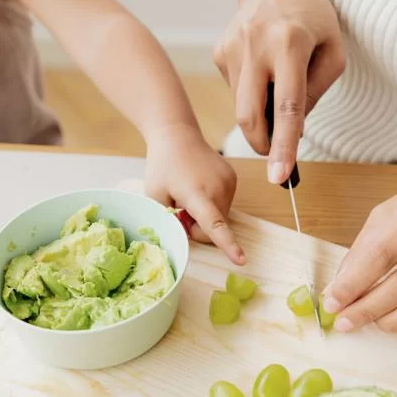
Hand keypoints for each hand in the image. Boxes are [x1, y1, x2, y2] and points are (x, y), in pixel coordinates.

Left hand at [145, 124, 245, 264]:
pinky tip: (199, 187)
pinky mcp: (233, 180)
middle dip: (196, 227)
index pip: (214, 224)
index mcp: (197, 194)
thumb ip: (167, 219)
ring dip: (204, 215)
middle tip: (179, 209)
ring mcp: (229, 184)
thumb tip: (185, 235)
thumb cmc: (162, 166)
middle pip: (213, 229)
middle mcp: (218, 189)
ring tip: (189, 194)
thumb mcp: (154, 195)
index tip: (242, 260)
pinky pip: (223, 205)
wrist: (178, 136)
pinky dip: (211, 204)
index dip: (228, 244)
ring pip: (220, 218)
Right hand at [214, 0, 343, 183]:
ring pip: (241, 106)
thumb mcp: (332, 52)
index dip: (283, 146)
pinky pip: (234, 90)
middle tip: (275, 154)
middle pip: (250, 115)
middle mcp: (256, 45)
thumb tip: (291, 129)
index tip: (279, 176)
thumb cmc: (311, 19)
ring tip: (276, 86)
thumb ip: (315, 93)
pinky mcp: (219, 52)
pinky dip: (250, 93)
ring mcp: (232, 48)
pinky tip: (261, 71)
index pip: (287, 107)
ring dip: (260, 113)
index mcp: (290, 43)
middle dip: (262, 143)